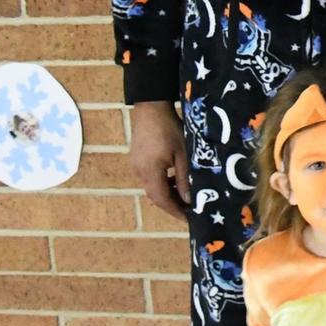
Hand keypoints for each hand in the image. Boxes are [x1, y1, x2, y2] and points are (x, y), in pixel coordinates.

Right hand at [129, 101, 191, 219]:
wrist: (150, 106)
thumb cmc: (169, 128)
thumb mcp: (182, 154)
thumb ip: (184, 178)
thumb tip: (188, 200)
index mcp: (149, 172)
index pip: (162, 200)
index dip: (175, 211)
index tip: (189, 219)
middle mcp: (139, 172)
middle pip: (155, 196)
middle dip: (172, 204)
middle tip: (189, 210)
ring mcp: (136, 165)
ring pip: (152, 186)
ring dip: (167, 193)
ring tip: (185, 196)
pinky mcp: (137, 158)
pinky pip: (150, 177)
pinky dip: (162, 182)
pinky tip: (174, 179)